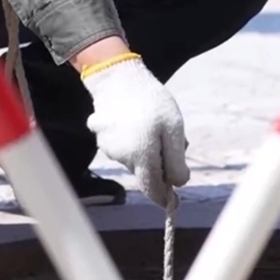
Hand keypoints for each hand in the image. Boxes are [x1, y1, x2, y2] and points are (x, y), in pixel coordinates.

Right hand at [81, 53, 189, 208]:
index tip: (172, 202)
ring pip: (133, 158)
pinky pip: (121, 146)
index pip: (153, 189)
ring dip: (144, 150)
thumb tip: (178, 184)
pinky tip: (135, 119)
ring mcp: (109, 148)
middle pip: (145, 171)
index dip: (163, 198)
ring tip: (152, 123)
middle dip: (158, 163)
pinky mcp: (101, 137)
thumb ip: (176, 161)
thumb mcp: (174, 129)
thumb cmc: (151, 102)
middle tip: (170, 138)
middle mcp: (123, 158)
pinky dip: (131, 139)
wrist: (117, 76)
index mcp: (142, 157)